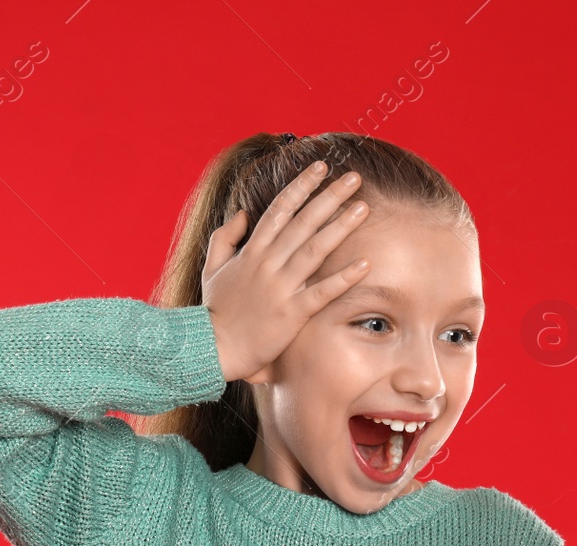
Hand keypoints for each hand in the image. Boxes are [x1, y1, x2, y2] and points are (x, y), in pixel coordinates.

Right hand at [201, 160, 372, 382]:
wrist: (212, 347)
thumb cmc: (215, 310)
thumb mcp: (212, 268)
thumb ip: (224, 237)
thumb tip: (243, 213)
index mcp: (252, 250)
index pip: (281, 208)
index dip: (302, 185)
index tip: (321, 167)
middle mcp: (268, 263)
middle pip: (304, 221)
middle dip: (330, 196)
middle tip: (354, 178)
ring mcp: (280, 287)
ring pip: (315, 249)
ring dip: (340, 227)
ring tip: (363, 208)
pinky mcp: (291, 312)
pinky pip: (322, 292)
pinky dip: (343, 278)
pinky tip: (365, 264)